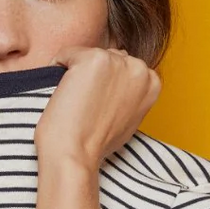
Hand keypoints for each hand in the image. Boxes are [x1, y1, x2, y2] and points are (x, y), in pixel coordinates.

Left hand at [33, 46, 160, 170]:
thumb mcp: (128, 119)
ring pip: (87, 54)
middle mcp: (139, 68)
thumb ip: (129, 96)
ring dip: (76, 72)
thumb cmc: (96, 144)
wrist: (76, 154)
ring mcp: (117, 61)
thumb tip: (117, 85)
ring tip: (75, 102)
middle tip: (84, 105)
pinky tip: (63, 94)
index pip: (123, 66)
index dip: (105, 84)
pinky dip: (57, 69)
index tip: (97, 106)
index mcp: (152, 82)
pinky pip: (66, 54)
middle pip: (107, 56)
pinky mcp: (93, 58)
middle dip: (93, 75)